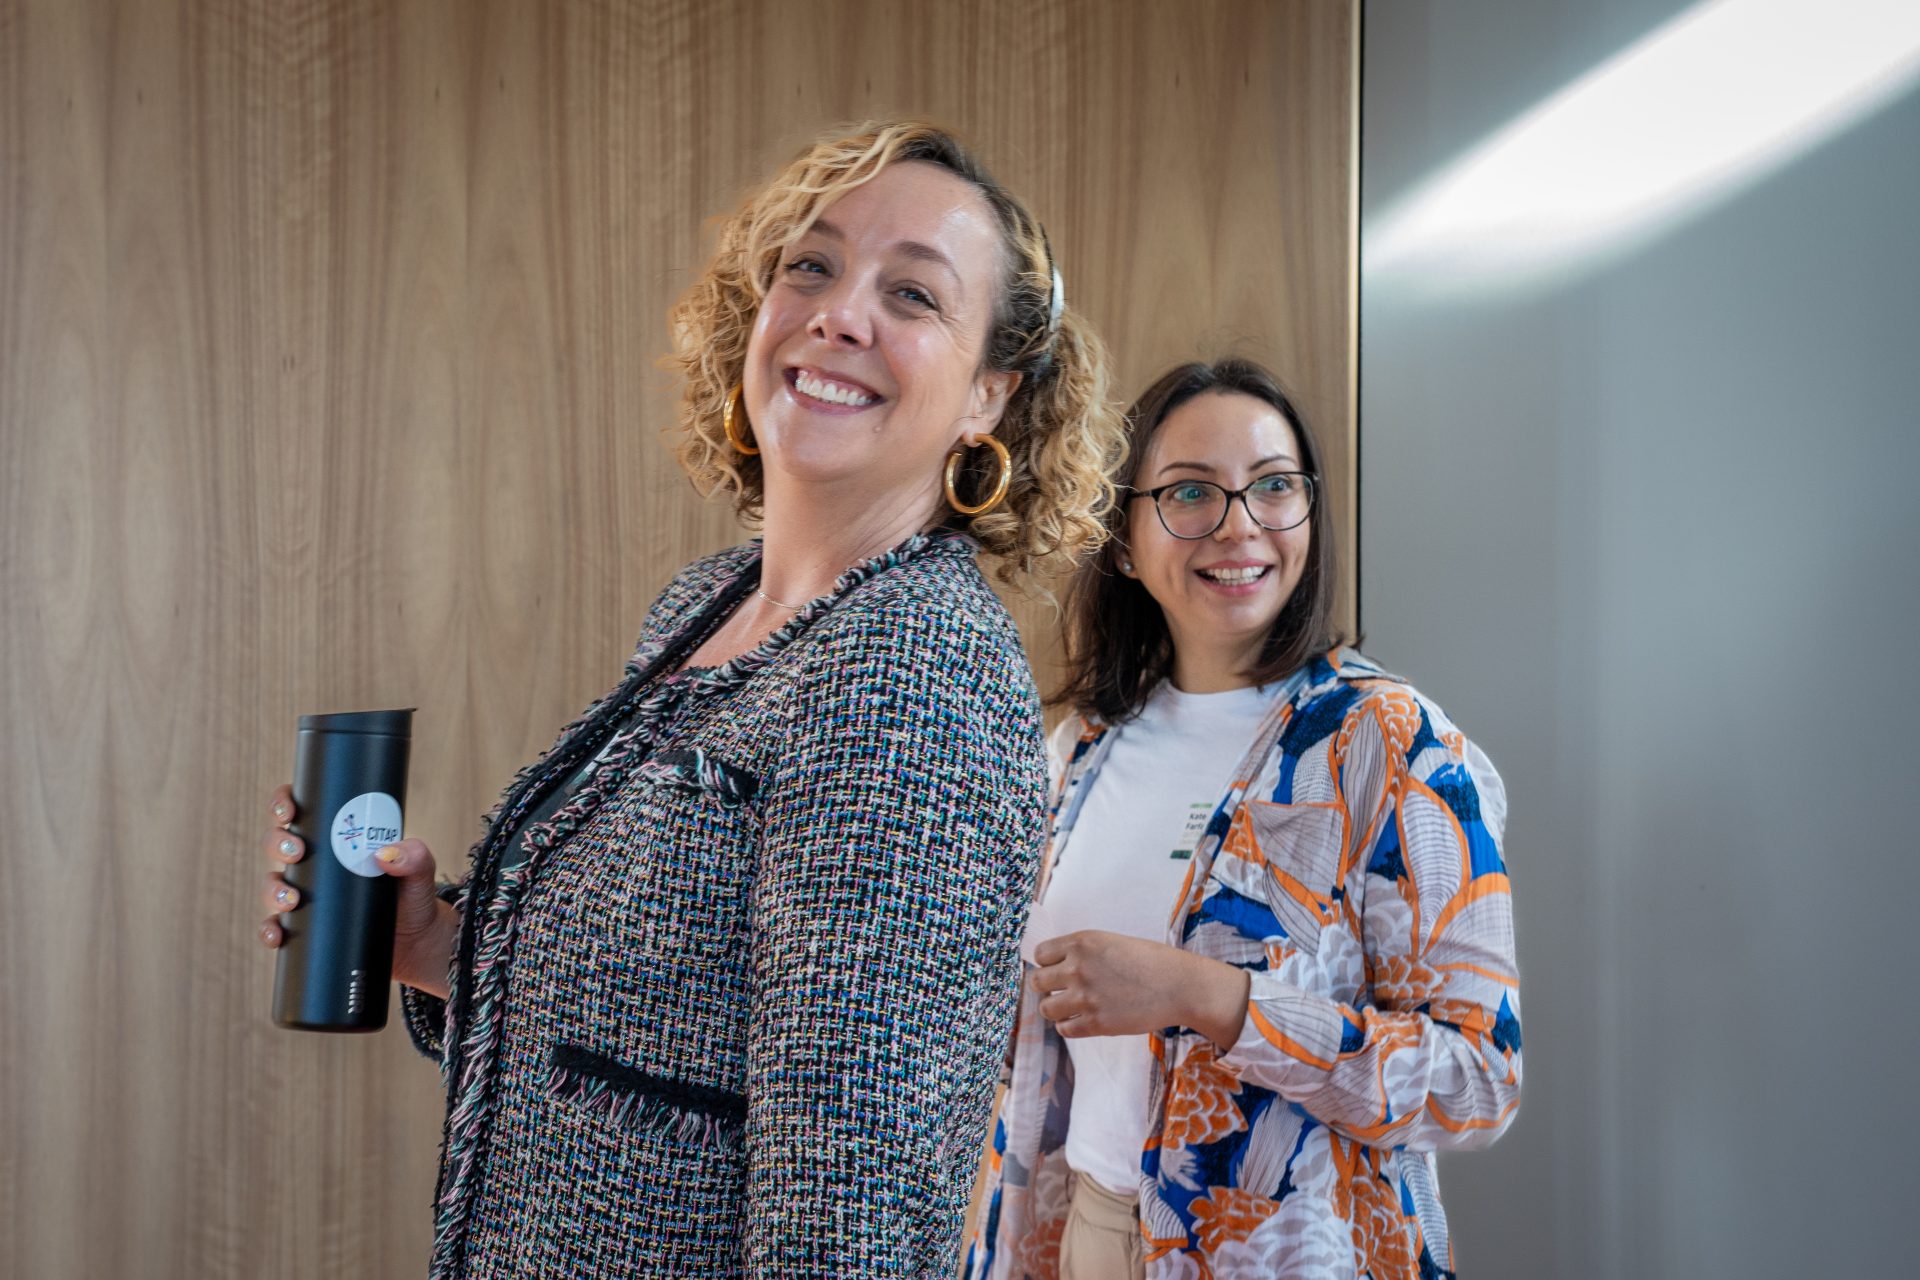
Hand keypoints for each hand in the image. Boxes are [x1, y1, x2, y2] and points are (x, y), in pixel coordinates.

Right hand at [256, 783, 459, 997]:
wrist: (416, 940)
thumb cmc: (412, 896)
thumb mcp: (419, 871)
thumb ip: (414, 856)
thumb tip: (385, 854)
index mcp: (338, 839)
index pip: (302, 811)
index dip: (284, 804)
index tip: (289, 812)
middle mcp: (316, 864)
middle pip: (278, 844)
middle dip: (278, 844)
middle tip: (297, 851)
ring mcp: (307, 896)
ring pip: (272, 885)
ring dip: (273, 889)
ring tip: (292, 898)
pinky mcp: (305, 928)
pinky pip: (276, 927)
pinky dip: (270, 931)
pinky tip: (278, 935)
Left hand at [1031, 930, 1250, 1048]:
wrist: (1180, 986)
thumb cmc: (1150, 961)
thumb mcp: (1111, 942)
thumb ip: (1083, 952)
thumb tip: (1056, 966)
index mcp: (1082, 942)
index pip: (1040, 955)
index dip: (1047, 964)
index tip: (1057, 970)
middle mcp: (1078, 968)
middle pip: (1037, 982)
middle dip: (1046, 987)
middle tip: (1062, 990)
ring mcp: (1086, 997)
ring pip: (1046, 1008)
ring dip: (1056, 1009)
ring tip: (1072, 1007)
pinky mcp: (1096, 1023)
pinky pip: (1064, 1029)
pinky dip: (1070, 1027)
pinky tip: (1083, 1020)